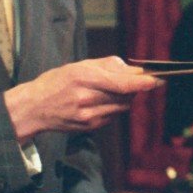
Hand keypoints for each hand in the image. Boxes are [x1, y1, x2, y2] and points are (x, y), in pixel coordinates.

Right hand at [5, 57, 161, 141]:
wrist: (34, 108)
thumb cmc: (56, 81)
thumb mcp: (79, 65)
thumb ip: (108, 65)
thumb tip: (133, 70)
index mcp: (84, 78)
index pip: (122, 84)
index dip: (143, 83)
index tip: (158, 79)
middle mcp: (87, 99)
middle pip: (126, 96)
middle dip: (135, 88)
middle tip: (137, 80)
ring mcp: (89, 116)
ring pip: (122, 106)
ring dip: (125, 97)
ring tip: (110, 89)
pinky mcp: (90, 126)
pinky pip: (113, 115)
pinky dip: (114, 106)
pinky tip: (101, 100)